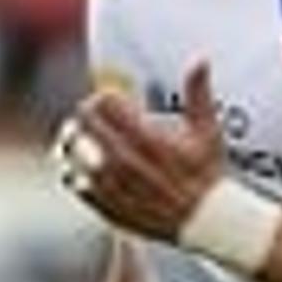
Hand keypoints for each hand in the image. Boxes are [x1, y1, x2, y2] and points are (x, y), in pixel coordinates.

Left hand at [47, 60, 227, 244]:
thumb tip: (200, 60)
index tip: (110, 98)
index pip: (105, 103)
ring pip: (73, 152)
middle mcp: (126, 162)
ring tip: (78, 138)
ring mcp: (113, 186)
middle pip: (84, 123)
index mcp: (148, 140)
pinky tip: (82, 168)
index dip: (104, 96)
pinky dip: (74, 171)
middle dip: (87, 114)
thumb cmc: (207, 175)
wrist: (207, 222)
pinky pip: (75, 182)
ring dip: (73, 141)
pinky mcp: (107, 206)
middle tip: (92, 115)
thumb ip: (199, 94)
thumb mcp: (207, 132)